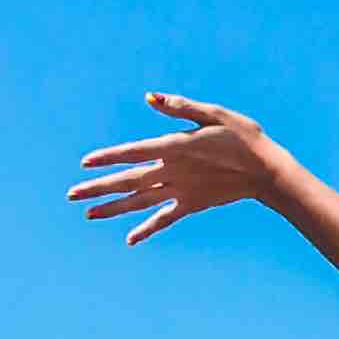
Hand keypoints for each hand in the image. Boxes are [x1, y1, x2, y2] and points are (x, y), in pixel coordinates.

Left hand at [66, 94, 287, 244]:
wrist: (268, 172)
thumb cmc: (243, 136)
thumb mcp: (215, 114)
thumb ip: (181, 107)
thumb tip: (150, 98)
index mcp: (176, 147)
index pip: (133, 153)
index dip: (108, 158)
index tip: (85, 163)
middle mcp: (173, 172)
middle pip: (129, 181)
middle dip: (99, 188)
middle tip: (71, 194)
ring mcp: (181, 191)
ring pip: (140, 202)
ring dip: (114, 209)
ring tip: (88, 214)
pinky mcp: (192, 205)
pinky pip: (165, 219)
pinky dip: (147, 229)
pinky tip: (130, 239)